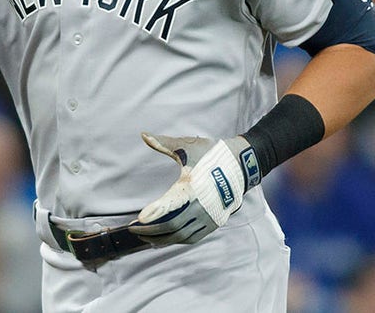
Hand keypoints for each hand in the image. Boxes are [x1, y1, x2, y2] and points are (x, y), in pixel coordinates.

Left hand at [128, 132, 260, 244]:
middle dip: (150, 230)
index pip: (170, 204)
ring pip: (181, 235)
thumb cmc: (211, 154)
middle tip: (132, 229)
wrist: (242, 164)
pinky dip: (176, 240)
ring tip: (144, 236)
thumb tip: (143, 134)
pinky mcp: (214, 222)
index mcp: (192, 186)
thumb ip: (163, 143)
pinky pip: (192, 237)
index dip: (154, 212)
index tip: (139, 219)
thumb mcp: (187, 146)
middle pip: (171, 225)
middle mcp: (201, 205)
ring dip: (161, 238)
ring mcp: (208, 216)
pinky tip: (164, 237)